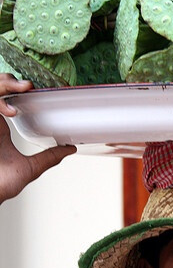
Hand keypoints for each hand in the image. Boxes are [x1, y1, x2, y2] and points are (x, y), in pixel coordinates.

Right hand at [0, 74, 76, 203]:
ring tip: (24, 88)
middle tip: (29, 86)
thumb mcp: (30, 168)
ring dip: (5, 84)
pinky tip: (10, 110)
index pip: (5, 99)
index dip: (15, 90)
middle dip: (9, 81)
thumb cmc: (1, 185)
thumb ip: (49, 157)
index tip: (34, 91)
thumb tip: (69, 149)